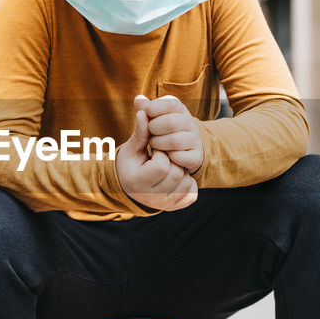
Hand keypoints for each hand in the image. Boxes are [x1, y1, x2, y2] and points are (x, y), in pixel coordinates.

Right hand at [116, 96, 197, 211]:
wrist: (128, 188)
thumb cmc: (129, 165)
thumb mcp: (131, 149)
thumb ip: (140, 132)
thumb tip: (143, 111)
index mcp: (137, 182)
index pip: (162, 166)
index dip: (162, 153)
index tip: (156, 150)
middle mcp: (150, 197)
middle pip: (176, 174)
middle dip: (173, 161)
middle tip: (164, 157)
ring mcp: (163, 204)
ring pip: (185, 183)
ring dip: (181, 171)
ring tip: (170, 166)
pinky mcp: (174, 207)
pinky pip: (191, 194)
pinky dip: (188, 184)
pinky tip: (177, 178)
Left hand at [143, 94, 202, 174]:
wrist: (177, 154)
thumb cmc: (160, 132)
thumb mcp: (152, 119)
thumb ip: (145, 109)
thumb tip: (138, 99)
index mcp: (180, 109)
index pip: (170, 103)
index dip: (154, 108)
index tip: (147, 115)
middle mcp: (190, 122)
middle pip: (171, 122)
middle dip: (154, 128)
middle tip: (149, 133)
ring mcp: (195, 139)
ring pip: (175, 141)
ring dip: (158, 144)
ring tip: (154, 145)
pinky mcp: (196, 156)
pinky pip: (181, 157)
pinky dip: (169, 157)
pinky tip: (165, 156)